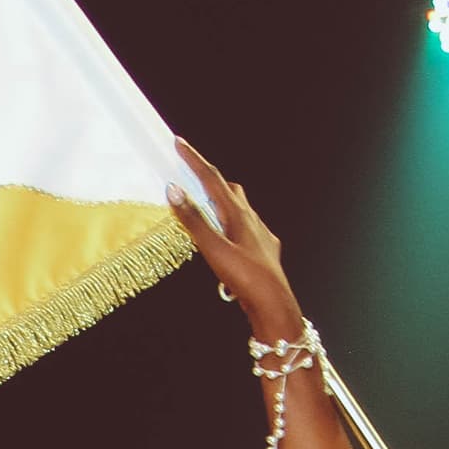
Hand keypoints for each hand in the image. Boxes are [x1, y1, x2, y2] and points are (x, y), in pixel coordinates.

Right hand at [165, 140, 302, 335]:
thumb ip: (194, 221)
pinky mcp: (263, 251)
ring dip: (222, 204)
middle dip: (211, 180)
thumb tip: (174, 191)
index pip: (212, 179)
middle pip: (230, 190)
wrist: (274, 304)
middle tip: (192, 176)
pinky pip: (246, 231)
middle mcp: (252, 220)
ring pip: (240, 210)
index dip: (195, 160)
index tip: (179, 144)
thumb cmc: (246, 278)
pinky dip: (232, 228)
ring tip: (206, 209)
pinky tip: (228, 242)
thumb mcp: (214, 249)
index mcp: (238, 214)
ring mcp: (260, 235)